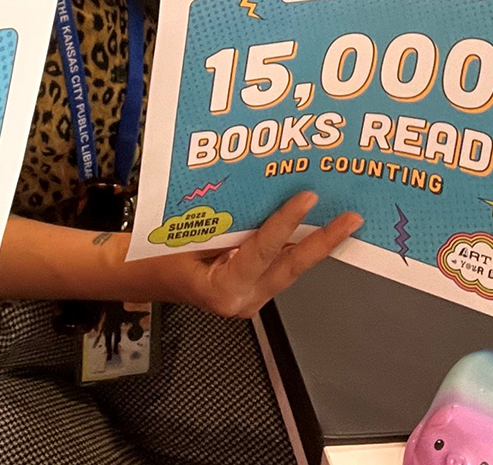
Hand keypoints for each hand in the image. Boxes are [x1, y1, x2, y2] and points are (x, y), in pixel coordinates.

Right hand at [149, 191, 361, 318]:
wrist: (140, 275)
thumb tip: (260, 192)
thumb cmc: (154, 253)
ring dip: (315, 242)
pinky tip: (313, 225)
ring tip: (343, 219)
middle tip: (352, 219)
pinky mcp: (253, 290)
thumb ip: (221, 223)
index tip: (308, 197)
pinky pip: (279, 265)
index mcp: (223, 290)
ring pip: (289, 267)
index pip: (262, 252)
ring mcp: (250, 298)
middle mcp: (243, 300)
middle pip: (291, 266)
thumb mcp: (183, 234)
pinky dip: (295, 244)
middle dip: (324, 242)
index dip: (285, 223)